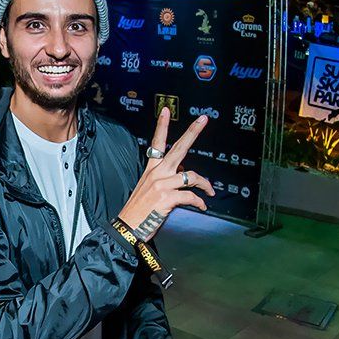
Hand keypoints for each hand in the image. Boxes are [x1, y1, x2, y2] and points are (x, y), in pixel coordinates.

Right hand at [117, 107, 216, 240]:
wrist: (127, 228)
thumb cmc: (138, 212)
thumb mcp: (148, 190)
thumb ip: (165, 179)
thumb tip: (182, 174)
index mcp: (151, 170)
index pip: (157, 143)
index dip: (161, 126)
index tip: (166, 111)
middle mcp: (157, 174)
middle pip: (178, 148)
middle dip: (192, 132)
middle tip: (203, 120)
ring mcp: (162, 185)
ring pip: (191, 175)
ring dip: (205, 184)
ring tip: (210, 191)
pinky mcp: (167, 198)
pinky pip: (191, 196)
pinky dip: (199, 202)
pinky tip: (202, 206)